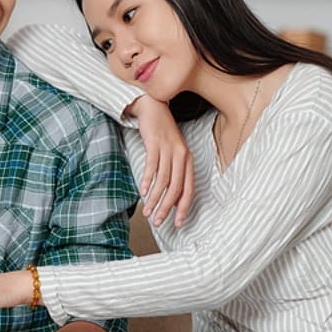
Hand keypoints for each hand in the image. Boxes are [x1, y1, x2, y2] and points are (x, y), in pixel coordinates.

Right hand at [127, 96, 194, 226]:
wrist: (153, 107)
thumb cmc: (162, 134)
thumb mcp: (172, 154)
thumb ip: (173, 173)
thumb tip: (170, 199)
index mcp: (188, 161)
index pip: (189, 190)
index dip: (183, 208)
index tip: (178, 223)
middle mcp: (182, 156)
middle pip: (176, 188)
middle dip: (166, 208)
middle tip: (157, 222)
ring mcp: (169, 149)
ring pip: (163, 181)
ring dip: (154, 199)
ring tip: (147, 212)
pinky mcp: (155, 144)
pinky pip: (152, 166)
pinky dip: (148, 181)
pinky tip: (143, 192)